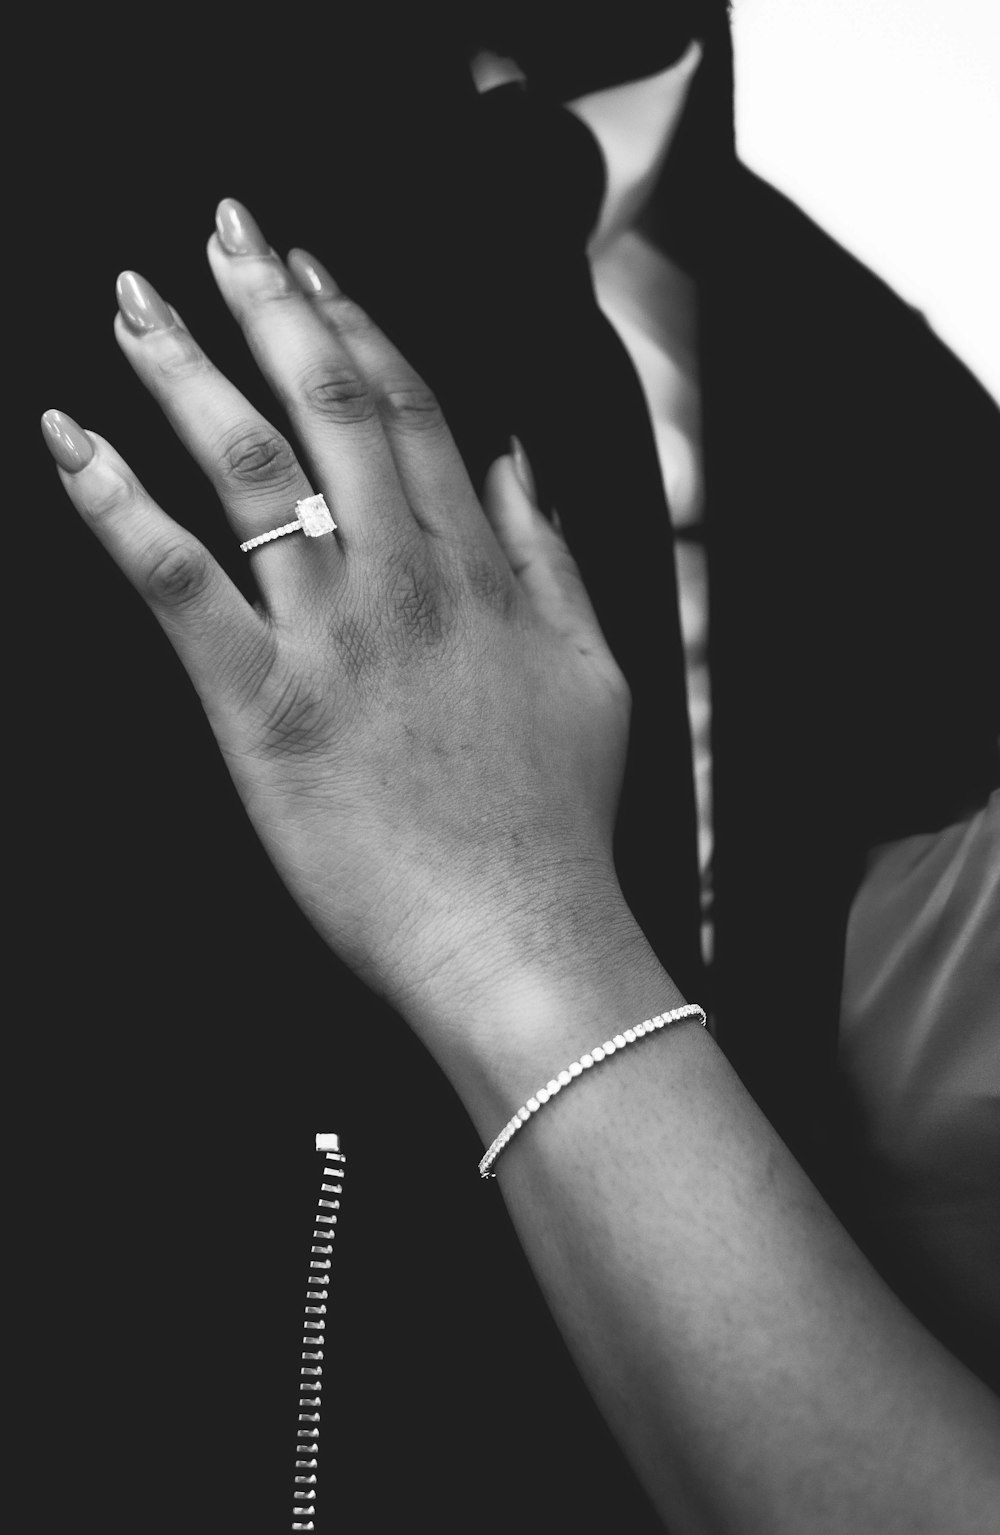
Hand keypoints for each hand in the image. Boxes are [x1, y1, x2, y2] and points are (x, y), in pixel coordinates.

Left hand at [42, 199, 631, 1063]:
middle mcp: (405, 578)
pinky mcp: (263, 707)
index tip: (315, 271)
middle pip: (332, 405)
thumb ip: (549, 560)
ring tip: (132, 303)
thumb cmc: (557, 823)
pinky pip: (177, 581)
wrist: (524, 937)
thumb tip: (517, 465)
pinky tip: (70, 442)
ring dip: (182, 370)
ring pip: (249, 466)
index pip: (414, 410)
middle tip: (220, 232)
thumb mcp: (593, 672)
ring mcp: (332, 637)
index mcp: (480, 570)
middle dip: (271, 303)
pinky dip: (116, 504)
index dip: (360, 325)